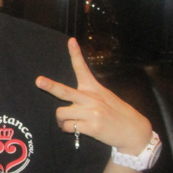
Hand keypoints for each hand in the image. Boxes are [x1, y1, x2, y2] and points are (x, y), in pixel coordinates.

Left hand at [35, 38, 152, 153]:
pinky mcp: (92, 127)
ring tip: (68, 122)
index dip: (76, 54)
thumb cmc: (117, 113)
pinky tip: (75, 129)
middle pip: (64, 91)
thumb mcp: (105, 96)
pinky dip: (67, 129)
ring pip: (61, 113)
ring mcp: (91, 113)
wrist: (134, 130)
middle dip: (50, 86)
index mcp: (94, 88)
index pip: (82, 69)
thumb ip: (88, 95)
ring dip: (61, 120)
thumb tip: (69, 100)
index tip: (71, 41)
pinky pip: (69, 126)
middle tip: (38, 81)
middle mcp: (91, 99)